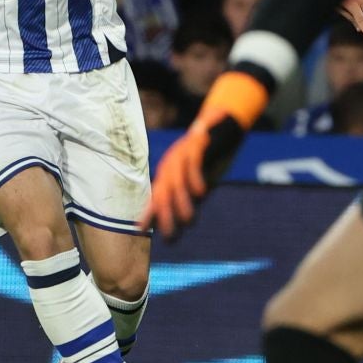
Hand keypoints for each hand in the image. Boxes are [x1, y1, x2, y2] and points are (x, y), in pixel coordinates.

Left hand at [140, 73, 261, 240]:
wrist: (221, 126)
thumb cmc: (209, 156)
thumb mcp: (198, 179)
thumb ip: (189, 194)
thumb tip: (183, 218)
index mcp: (168, 172)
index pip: (156, 195)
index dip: (148, 212)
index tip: (140, 230)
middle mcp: (171, 163)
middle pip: (163, 191)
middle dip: (165, 214)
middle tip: (170, 236)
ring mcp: (182, 153)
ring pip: (177, 180)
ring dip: (182, 201)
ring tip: (189, 220)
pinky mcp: (197, 144)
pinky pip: (193, 163)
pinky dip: (196, 178)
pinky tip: (201, 194)